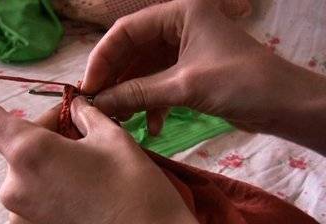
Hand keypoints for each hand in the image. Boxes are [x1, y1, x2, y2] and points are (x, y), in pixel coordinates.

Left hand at [0, 68, 196, 223]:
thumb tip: (74, 106)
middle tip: (84, 125)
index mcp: (30, 153)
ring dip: (52, 151)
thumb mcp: (111, 136)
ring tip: (89, 155)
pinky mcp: (32, 223)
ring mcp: (21, 210)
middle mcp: (15, 185)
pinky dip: (52, 173)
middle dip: (50, 128)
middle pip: (20, 139)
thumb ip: (85, 113)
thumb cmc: (133, 186)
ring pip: (29, 163)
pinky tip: (82, 176)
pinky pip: (34, 186)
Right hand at [82, 0, 325, 151]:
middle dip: (116, 79)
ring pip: (144, 70)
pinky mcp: (188, 72)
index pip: (126, 30)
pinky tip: (152, 126)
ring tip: (120, 118)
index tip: (88, 86)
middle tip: (98, 104)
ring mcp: (183, 50)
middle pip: (133, 51)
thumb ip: (138, 93)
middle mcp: (178, 26)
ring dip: (132, 95)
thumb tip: (99, 102)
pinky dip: (152, 104)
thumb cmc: (240, 83)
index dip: (103, 59)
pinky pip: (159, 84)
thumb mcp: (184, 86)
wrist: (285, 105)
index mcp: (179, 13)